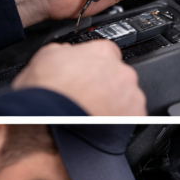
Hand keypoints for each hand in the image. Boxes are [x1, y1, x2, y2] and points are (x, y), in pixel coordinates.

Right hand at [11, 40, 146, 115]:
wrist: (49, 128)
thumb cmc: (44, 97)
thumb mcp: (44, 58)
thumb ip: (64, 51)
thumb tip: (66, 53)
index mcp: (102, 52)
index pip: (106, 52)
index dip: (94, 65)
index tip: (86, 74)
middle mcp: (121, 72)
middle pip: (117, 74)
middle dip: (104, 84)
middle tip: (85, 96)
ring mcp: (131, 96)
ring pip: (125, 96)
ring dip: (112, 102)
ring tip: (91, 113)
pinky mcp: (135, 118)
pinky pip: (130, 116)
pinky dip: (118, 120)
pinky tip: (99, 124)